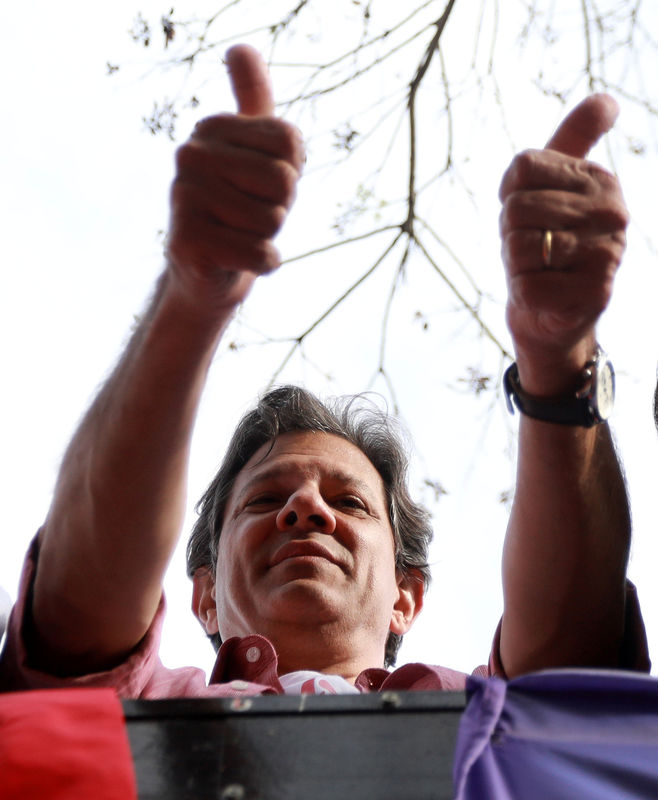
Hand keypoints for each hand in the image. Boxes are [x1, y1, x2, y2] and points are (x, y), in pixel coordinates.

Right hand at [166, 44, 304, 310]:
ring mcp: (183, 198)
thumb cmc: (241, 209)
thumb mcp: (258, 152)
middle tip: (250, 217)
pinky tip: (236, 261)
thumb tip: (239, 48)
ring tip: (239, 236)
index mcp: (211, 128)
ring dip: (267, 238)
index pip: (291, 145)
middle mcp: (189, 155)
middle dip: (279, 209)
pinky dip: (261, 264)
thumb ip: (255, 101)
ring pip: (271, 221)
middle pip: (282, 182)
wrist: (208, 272)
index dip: (290, 177)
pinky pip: (259, 254)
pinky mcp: (186, 242)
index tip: (260, 188)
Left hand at [499, 94, 627, 393]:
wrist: (551, 311)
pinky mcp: (595, 293)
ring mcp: (609, 254)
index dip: (510, 194)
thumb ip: (573, 139)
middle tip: (534, 249)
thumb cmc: (545, 244)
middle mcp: (613, 213)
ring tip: (540, 270)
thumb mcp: (552, 187)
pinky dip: (524, 294)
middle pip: (517, 209)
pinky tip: (545, 294)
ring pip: (518, 248)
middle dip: (510, 234)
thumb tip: (608, 100)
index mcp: (601, 180)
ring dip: (516, 266)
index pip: (523, 167)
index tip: (531, 214)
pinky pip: (527, 286)